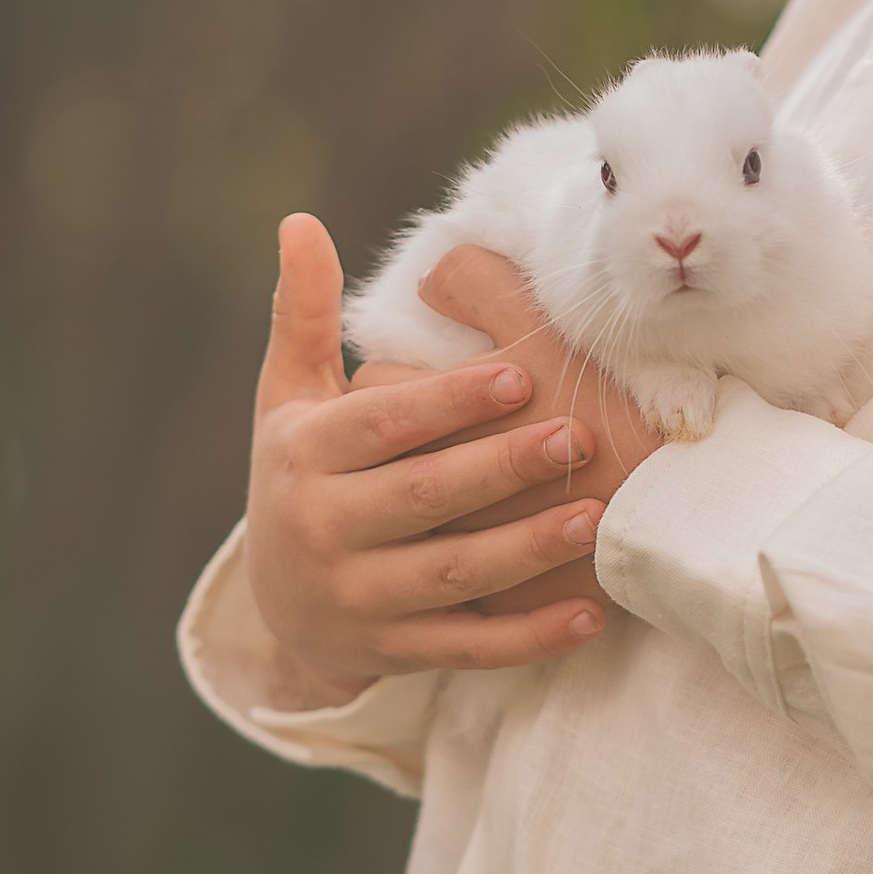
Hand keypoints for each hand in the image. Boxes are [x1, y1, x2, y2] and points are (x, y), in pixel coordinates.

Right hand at [243, 214, 623, 704]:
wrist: (277, 609)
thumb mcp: (288, 396)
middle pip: (425, 498)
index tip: (520, 374)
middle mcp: (326, 528)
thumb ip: (302, 313)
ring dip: (527, 551)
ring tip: (595, 518)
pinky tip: (590, 613)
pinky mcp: (394, 653)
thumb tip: (299, 221)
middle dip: (502, 467)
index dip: (450, 401)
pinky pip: (468, 648)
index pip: (384, 423)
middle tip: (580, 434)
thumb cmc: (302, 472)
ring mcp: (360, 598)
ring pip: (453, 577)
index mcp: (307, 454)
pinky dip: (528, 639)